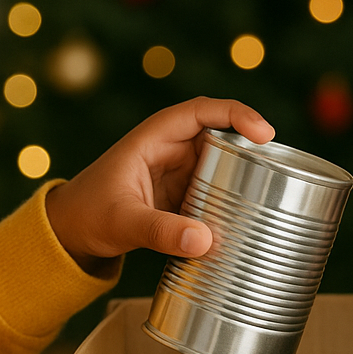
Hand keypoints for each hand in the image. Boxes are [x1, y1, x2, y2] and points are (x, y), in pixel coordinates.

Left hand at [45, 96, 273, 272]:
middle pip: (222, 136)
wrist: (71, 234)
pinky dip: (237, 199)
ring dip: (248, 175)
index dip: (236, 115)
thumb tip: (204, 241)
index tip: (265, 133)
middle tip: (282, 169)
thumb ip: (160, 232)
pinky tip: (254, 215)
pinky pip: (218, 189)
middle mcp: (172, 149)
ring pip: (225, 163)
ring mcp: (180, 173)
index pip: (202, 112)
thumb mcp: (123, 223)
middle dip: (253, 147)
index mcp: (154, 138)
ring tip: (277, 192)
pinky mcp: (185, 196)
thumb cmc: (88, 216)